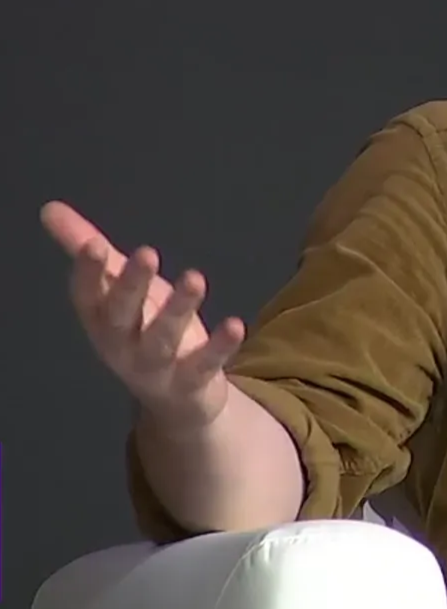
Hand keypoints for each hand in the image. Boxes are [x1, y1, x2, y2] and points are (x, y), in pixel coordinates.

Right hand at [41, 201, 244, 430]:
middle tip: (147, 252)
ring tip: (195, 278)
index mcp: (101, 320)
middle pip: (122, 316)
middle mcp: (122, 345)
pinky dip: (219, 347)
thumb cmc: (142, 330)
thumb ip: (88, 250)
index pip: (86, 297)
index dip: (87, 273)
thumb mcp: (117, 289)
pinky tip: (235, 325)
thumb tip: (50, 208)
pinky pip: (204, 365)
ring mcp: (156, 367)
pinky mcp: (192, 382)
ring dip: (178, 310)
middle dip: (131, 285)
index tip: (93, 244)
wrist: (175, 400)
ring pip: (162, 340)